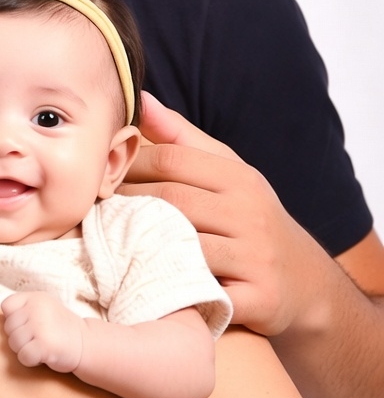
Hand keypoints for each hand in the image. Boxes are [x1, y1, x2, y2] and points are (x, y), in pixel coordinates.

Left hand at [2, 291, 83, 372]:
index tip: (27, 325)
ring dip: (23, 350)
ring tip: (39, 346)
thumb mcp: (43, 307)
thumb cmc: (60, 327)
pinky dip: (30, 360)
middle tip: (36, 339)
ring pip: (13, 343)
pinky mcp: (44, 345)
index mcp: (34, 297)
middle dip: (18, 337)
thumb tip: (0, 317)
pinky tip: (42, 356)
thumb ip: (24, 307)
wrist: (86, 343)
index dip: (13, 319)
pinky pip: (23, 356)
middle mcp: (36, 308)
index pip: (6, 306)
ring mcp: (40, 326)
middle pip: (8, 327)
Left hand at [120, 91, 324, 335]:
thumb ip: (179, 135)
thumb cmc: (248, 216)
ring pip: (181, 243)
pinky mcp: (256, 298)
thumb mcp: (224, 169)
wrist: (305, 282)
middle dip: (126, 202)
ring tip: (105, 238)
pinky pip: (200, 288)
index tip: (102, 172)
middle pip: (171, 200)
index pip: (172, 160)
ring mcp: (254, 257)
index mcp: (239, 177)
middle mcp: (250, 213)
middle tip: (93, 205)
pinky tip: (140, 278)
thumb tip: (140, 98)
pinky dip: (168, 283)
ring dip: (138, 242)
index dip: (130, 165)